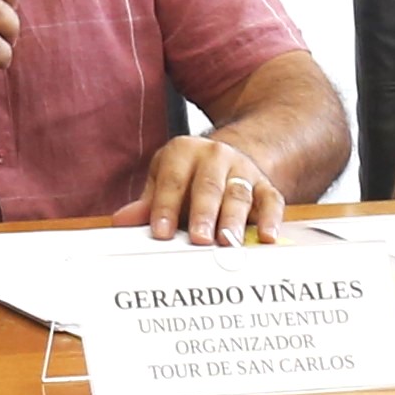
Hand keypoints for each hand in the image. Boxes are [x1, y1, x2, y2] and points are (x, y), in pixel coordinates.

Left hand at [128, 134, 286, 244]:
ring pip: (238, 195)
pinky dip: (271, 219)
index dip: (165, 207)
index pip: (172, 181)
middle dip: (203, 214)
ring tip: (228, 243)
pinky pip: (271, 201)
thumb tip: (122, 221)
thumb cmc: (187, 178)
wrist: (226, 161)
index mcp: (183, 151)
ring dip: (234, 220)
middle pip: (208, 187)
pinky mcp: (265, 185)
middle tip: (199, 239)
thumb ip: (147, 204)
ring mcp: (243, 169)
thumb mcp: (163, 183)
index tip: (160, 232)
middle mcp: (215, 155)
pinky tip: (267, 237)